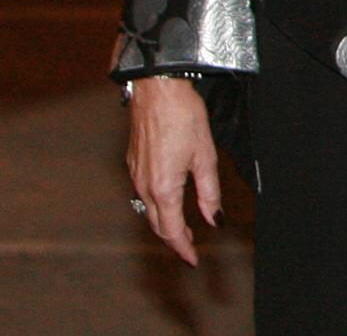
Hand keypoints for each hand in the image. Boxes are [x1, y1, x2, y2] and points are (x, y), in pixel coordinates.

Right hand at [125, 77, 219, 266]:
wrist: (156, 87)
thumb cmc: (182, 115)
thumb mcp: (205, 156)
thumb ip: (209, 192)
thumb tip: (214, 218)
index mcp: (163, 188)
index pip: (171, 230)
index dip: (183, 248)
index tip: (192, 259)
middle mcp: (144, 185)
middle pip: (157, 224)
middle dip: (173, 238)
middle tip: (189, 246)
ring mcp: (135, 173)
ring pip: (148, 209)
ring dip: (163, 222)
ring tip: (180, 227)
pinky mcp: (132, 160)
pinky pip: (143, 192)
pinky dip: (156, 204)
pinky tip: (167, 198)